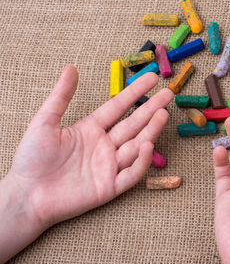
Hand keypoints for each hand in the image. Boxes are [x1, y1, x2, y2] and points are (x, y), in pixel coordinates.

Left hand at [0, 65, 172, 263]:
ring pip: (136, 146)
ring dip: (151, 131)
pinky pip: (131, 174)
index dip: (135, 92)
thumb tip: (71, 68)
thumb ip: (60, 96)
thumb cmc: (31, 159)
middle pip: (133, 124)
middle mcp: (104, 146)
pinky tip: (146, 145)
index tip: (151, 78)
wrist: (25, 195)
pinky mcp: (110, 187)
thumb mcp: (44, 122)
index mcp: (91, 129)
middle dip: (151, 109)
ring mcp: (109, 166)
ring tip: (163, 114)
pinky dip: (141, 161)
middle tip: (168, 93)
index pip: (118, 107)